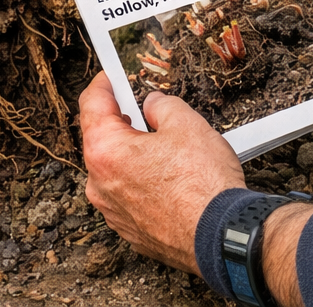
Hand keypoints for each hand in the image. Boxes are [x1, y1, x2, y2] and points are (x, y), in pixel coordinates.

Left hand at [79, 72, 246, 273]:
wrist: (221, 236)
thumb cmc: (203, 184)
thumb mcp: (186, 123)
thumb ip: (161, 105)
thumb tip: (152, 105)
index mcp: (106, 152)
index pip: (91, 105)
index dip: (103, 84)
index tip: (110, 76)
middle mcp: (100, 184)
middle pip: (101, 139)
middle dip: (122, 121)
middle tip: (144, 108)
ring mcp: (113, 211)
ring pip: (116, 170)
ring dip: (133, 155)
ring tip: (166, 147)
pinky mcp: (130, 230)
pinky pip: (129, 196)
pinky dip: (143, 183)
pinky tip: (169, 178)